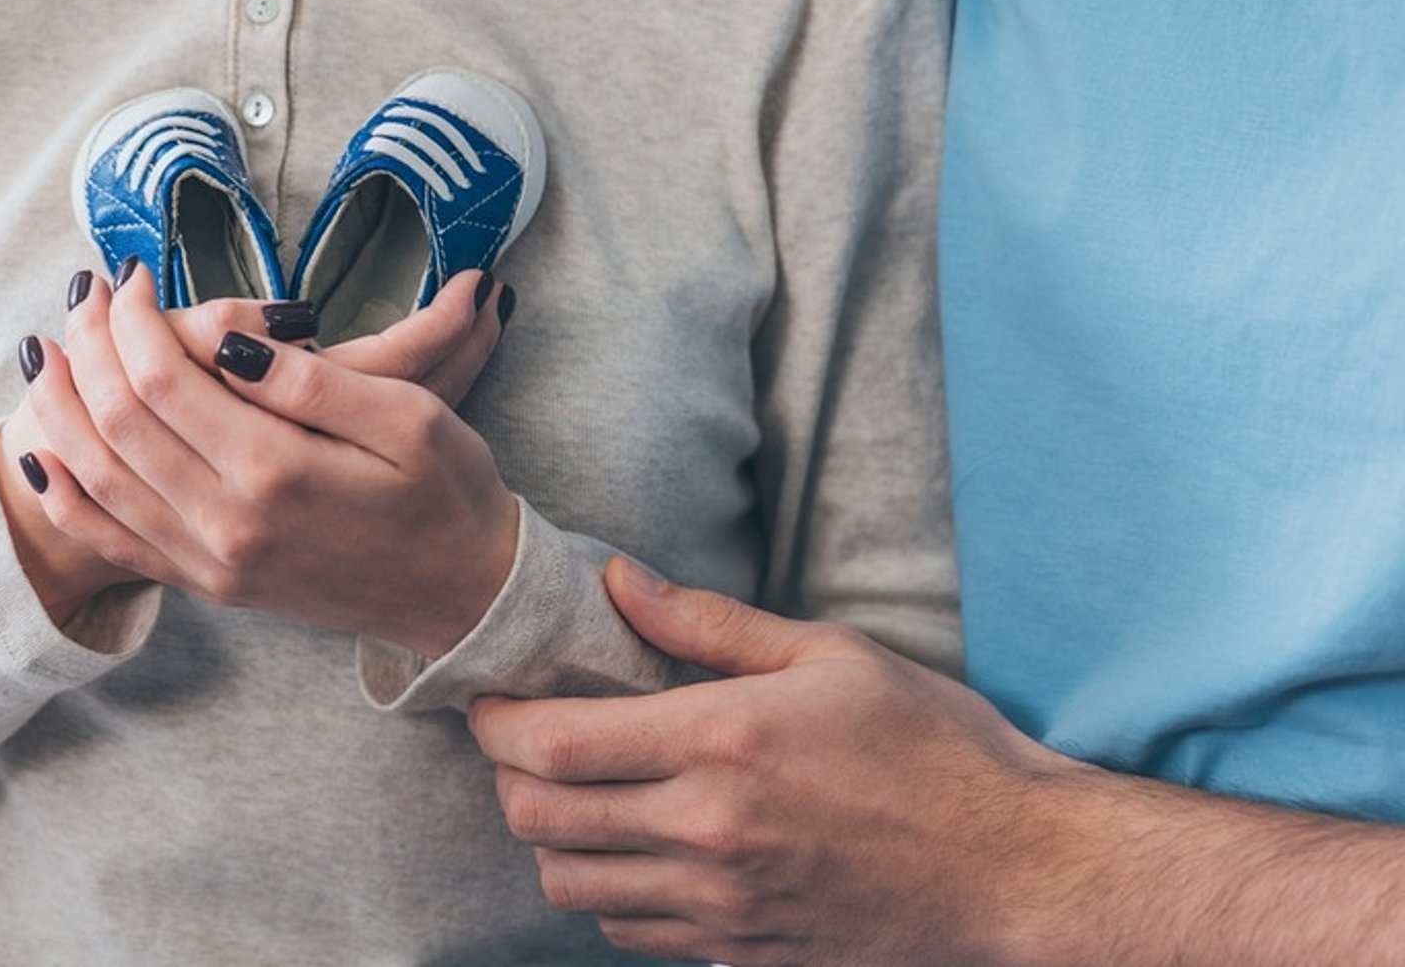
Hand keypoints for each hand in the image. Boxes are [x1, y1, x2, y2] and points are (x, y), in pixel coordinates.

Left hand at [16, 265, 518, 654]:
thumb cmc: (448, 493)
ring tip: (45, 349)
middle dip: (89, 345)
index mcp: (277, 474)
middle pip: (118, 421)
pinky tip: (41, 454)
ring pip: (98, 478)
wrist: (463, 595)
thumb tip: (233, 337)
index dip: (136, 318)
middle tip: (87, 292)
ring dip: (61, 408)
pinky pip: (111, 543)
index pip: (165, 379)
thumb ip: (314, 380)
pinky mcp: (208, 585)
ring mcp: (212, 564)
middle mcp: (228, 526)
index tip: (137, 274)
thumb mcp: (410, 418)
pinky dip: (66, 497)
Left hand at [470, 559, 1081, 966]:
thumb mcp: (832, 657)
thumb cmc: (935, 750)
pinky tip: (639, 852)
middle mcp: (706, 831)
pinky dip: (609, 892)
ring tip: (582, 799)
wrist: (1017, 873)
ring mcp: (720, 903)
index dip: (498, 722)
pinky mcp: (739, 952)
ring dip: (555, 841)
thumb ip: (711, 624)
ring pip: (570, 885)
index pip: (553, 744)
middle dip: (510, 778)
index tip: (495, 700)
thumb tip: (619, 582)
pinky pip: (628, 932)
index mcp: (721, 743)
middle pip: (538, 820)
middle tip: (527, 745)